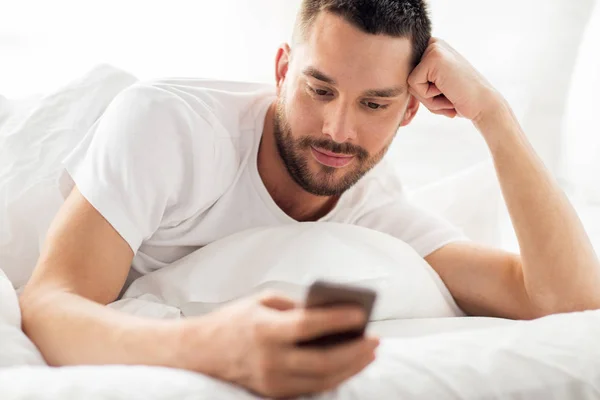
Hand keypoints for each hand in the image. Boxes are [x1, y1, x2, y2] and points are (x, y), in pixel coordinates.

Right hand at [183, 290, 378, 398]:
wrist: (200, 352)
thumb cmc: (233, 321)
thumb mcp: (262, 302)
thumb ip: (295, 307)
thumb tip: (330, 313)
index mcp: (264, 331)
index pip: (308, 326)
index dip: (337, 320)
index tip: (361, 314)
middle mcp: (269, 360)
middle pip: (322, 362)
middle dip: (354, 352)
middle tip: (376, 340)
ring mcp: (272, 382)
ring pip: (321, 381)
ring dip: (350, 368)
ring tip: (368, 353)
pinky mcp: (273, 394)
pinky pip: (311, 388)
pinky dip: (333, 377)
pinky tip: (348, 365)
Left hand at [408, 38, 504, 123]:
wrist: (483, 105)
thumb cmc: (458, 99)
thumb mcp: (434, 86)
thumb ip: (415, 80)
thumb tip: (392, 78)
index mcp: (431, 48)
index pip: (407, 76)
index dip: (422, 92)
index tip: (444, 92)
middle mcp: (432, 44)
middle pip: (407, 78)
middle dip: (424, 95)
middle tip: (447, 94)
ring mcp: (433, 48)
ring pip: (409, 83)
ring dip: (427, 98)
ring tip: (448, 93)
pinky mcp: (433, 58)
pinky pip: (413, 85)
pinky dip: (429, 97)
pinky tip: (448, 92)